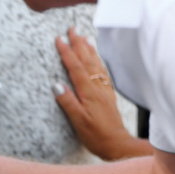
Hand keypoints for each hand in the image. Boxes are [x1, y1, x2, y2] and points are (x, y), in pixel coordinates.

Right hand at [53, 28, 150, 160]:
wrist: (117, 144)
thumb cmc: (96, 135)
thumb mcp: (78, 121)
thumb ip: (68, 102)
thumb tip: (56, 85)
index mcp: (89, 92)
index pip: (76, 67)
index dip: (66, 52)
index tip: (59, 39)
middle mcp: (98, 87)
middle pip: (87, 60)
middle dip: (78, 43)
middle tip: (71, 29)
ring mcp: (104, 89)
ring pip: (96, 64)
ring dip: (89, 49)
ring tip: (83, 37)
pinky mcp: (108, 94)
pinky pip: (102, 71)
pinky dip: (97, 60)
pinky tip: (95, 57)